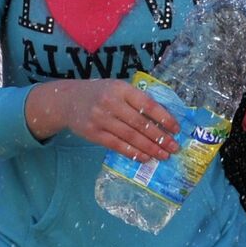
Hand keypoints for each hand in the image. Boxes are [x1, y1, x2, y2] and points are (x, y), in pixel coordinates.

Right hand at [59, 80, 179, 163]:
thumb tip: (163, 118)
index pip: (148, 105)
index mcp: (122, 89)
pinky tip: (144, 157)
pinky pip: (117, 145)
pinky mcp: (93, 133)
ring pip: (130, 137)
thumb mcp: (119, 88)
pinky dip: (132, 153)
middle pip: (140, 124)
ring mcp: (101, 119)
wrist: (68, 100)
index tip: (177, 129)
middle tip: (174, 147)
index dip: (164, 118)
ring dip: (149, 148)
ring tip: (163, 155)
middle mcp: (111, 103)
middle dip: (160, 138)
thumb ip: (137, 99)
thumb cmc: (101, 93)